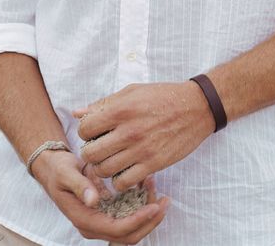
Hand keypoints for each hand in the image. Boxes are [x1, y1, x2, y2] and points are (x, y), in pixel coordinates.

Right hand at [30, 148, 168, 242]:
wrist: (54, 169)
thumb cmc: (59, 171)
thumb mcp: (66, 174)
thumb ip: (80, 186)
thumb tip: (94, 201)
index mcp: (84, 220)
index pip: (117, 230)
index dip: (138, 220)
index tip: (154, 207)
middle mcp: (94, 226)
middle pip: (129, 236)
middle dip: (150, 221)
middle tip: (165, 200)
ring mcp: (102, 221)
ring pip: (132, 229)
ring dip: (148, 212)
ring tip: (155, 184)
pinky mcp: (107, 213)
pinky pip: (129, 216)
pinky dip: (141, 204)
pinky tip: (146, 184)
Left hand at [73, 81, 214, 190]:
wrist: (196, 107)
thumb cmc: (163, 96)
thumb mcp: (132, 92)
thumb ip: (103, 103)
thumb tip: (77, 113)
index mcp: (121, 109)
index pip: (85, 129)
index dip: (85, 132)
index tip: (95, 131)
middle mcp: (129, 131)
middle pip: (91, 154)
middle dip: (90, 152)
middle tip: (100, 148)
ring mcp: (141, 150)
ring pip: (104, 170)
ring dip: (103, 168)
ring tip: (111, 159)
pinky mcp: (153, 164)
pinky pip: (124, 182)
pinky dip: (119, 180)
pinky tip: (124, 170)